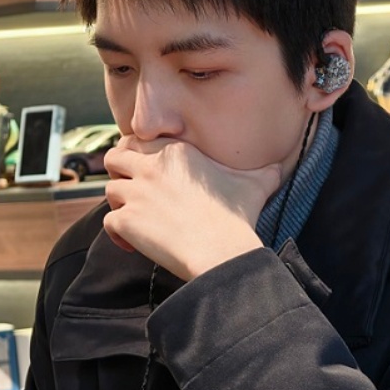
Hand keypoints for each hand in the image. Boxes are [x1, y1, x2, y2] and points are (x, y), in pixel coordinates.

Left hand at [104, 136, 280, 279]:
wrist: (221, 250)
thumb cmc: (236, 218)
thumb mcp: (255, 185)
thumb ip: (264, 172)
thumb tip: (281, 167)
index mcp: (176, 152)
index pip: (139, 140)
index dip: (138, 153)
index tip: (146, 169)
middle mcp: (151, 167)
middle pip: (115, 157)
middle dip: (119, 171)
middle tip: (132, 189)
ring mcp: (136, 193)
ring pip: (110, 189)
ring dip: (120, 204)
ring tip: (135, 218)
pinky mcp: (127, 220)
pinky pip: (109, 221)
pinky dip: (117, 234)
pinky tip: (132, 245)